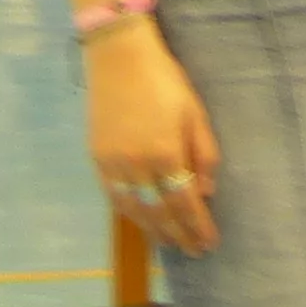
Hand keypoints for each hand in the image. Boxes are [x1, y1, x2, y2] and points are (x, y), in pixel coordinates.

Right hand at [85, 19, 218, 255]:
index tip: (208, 243)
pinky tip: (140, 219)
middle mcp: (138, 166)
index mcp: (166, 153)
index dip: (197, 227)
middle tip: (193, 251)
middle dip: (179, 235)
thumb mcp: (195, 112)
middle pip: (160, 213)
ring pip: (135, 210)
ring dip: (154, 230)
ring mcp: (114, 164)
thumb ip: (204, 154)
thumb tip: (205, 193)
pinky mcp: (97, 158)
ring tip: (169, 242)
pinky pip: (114, 196)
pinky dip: (129, 213)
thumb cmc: (164, 79)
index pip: (185, 203)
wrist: (117, 55)